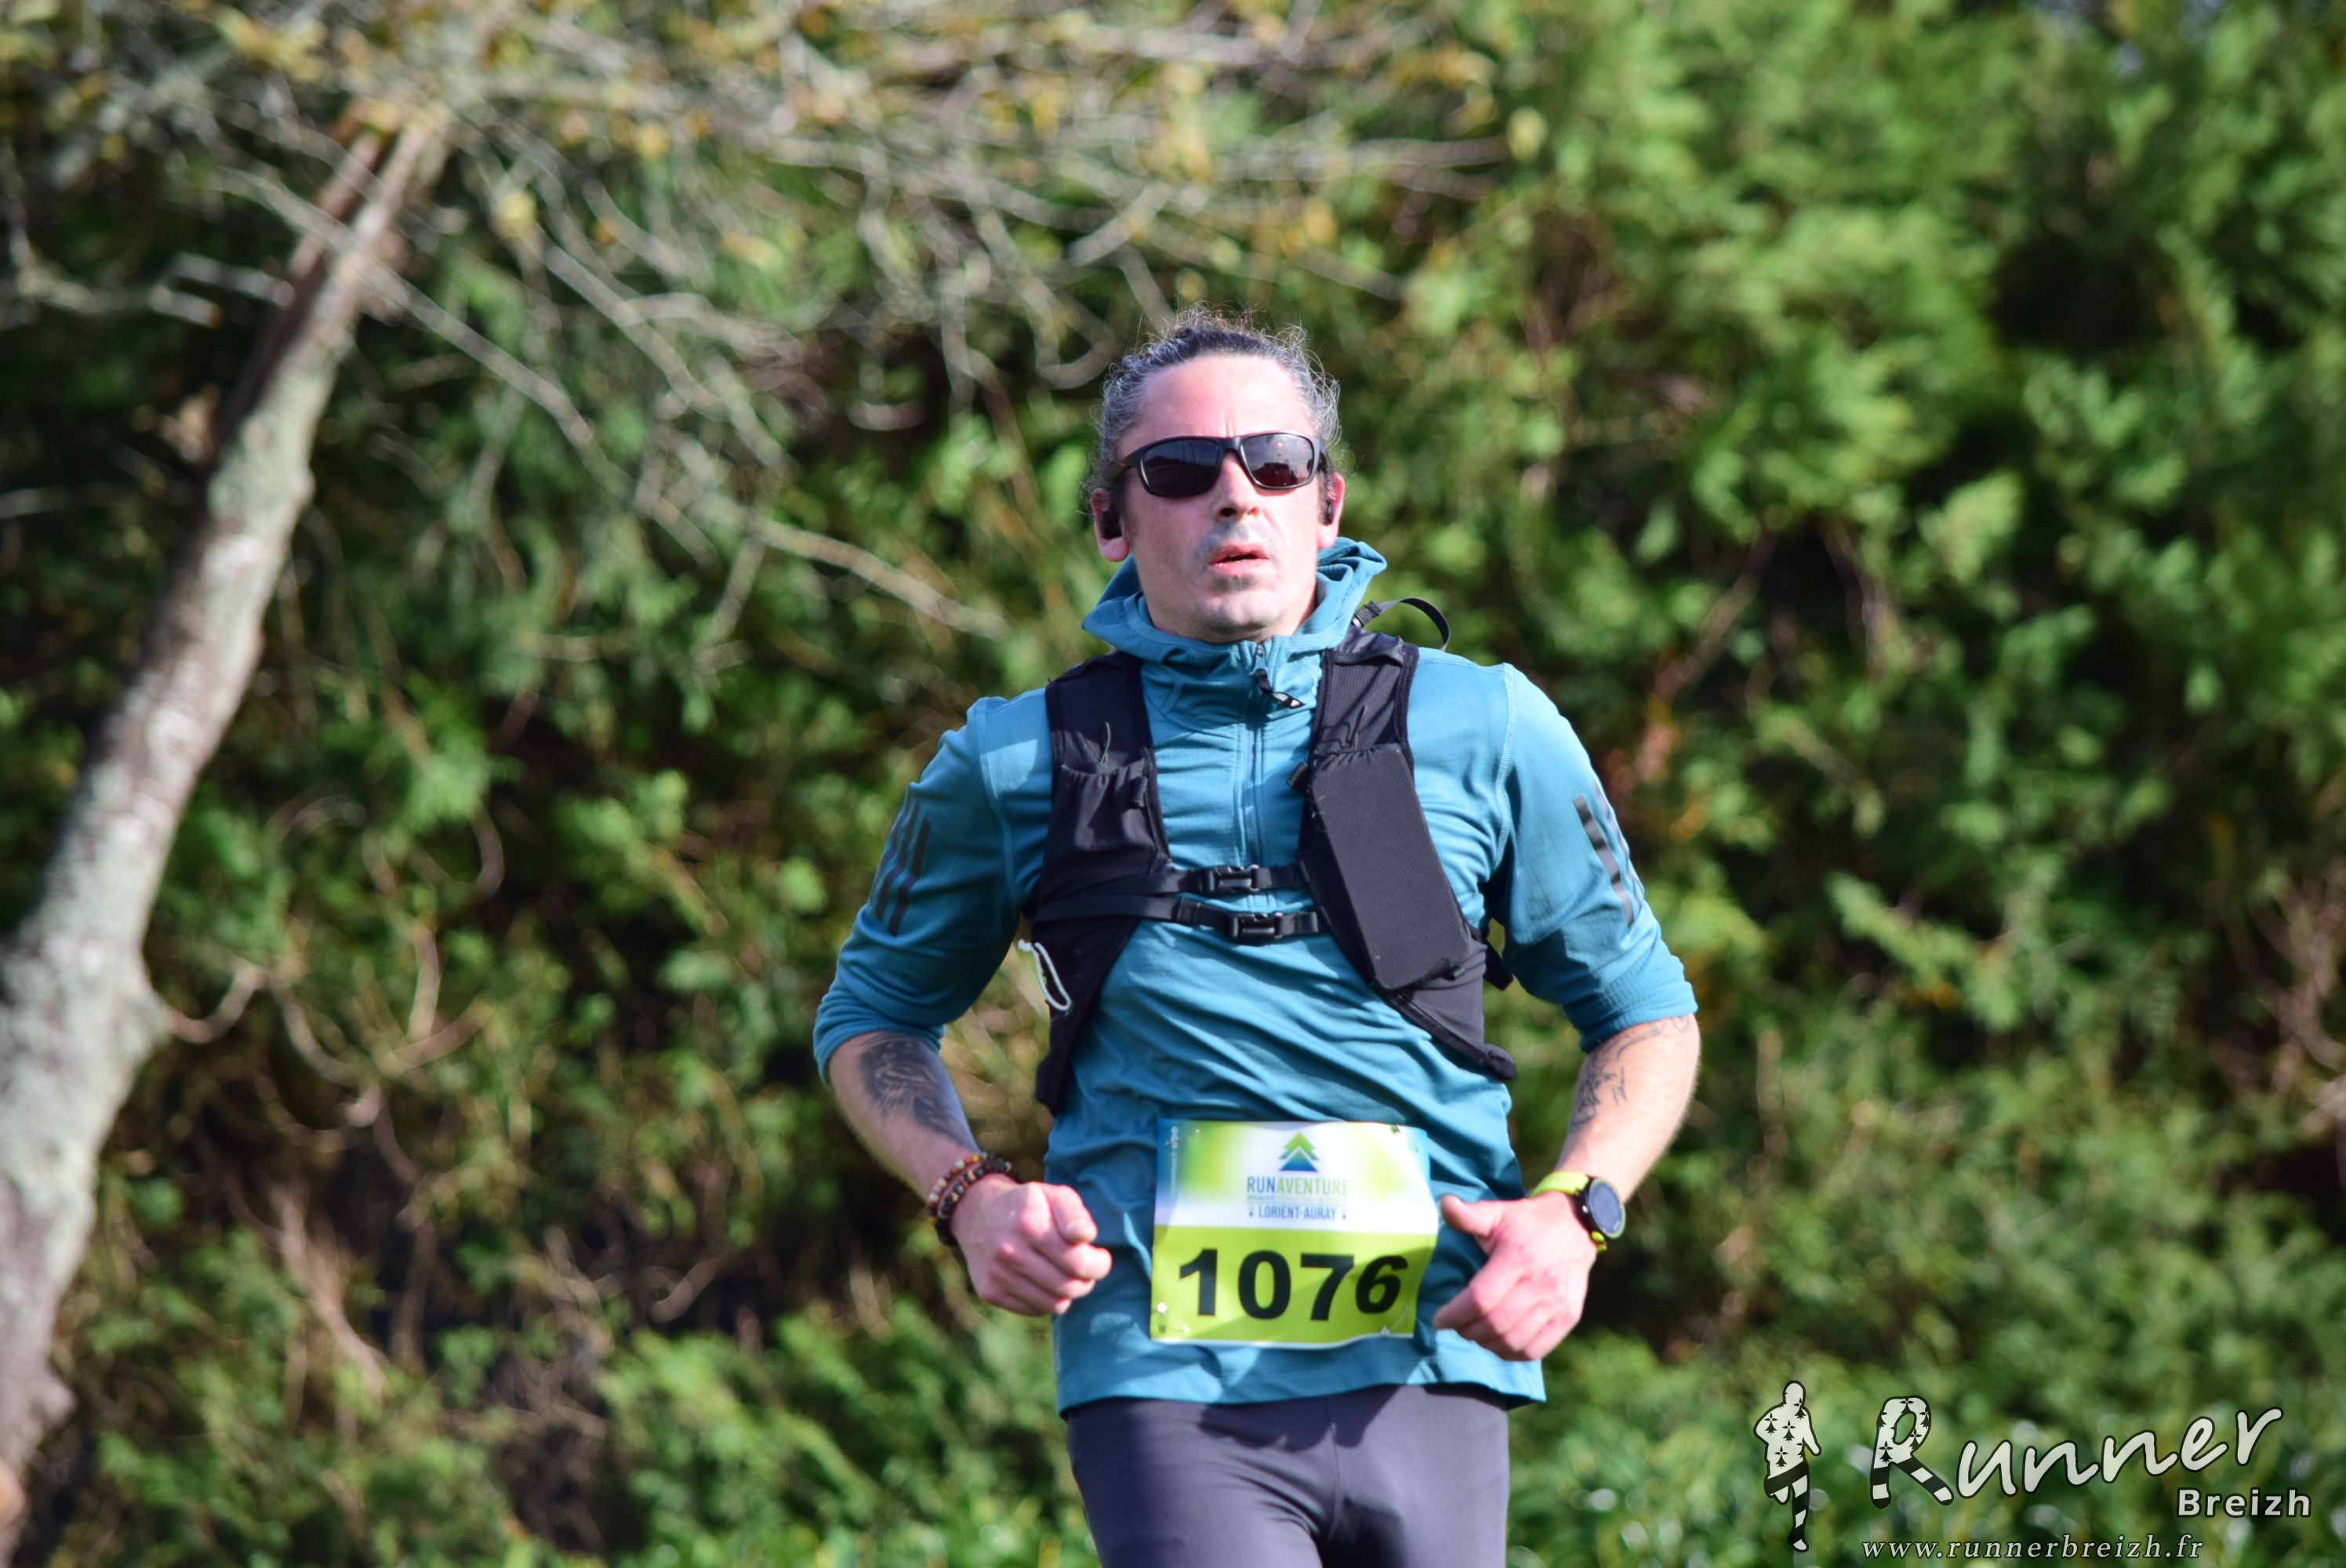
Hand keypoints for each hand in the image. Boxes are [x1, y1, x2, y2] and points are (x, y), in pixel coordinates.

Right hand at [949, 1175, 1113, 1316]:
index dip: (1099, 1264)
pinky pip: (1035, 1310)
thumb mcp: (1054, 1194)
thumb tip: (1087, 1236)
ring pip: (1055, 1304)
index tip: (1100, 1257)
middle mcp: (1010, 1252)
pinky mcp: (991, 1292)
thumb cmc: (1028, 1204)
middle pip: (1069, 1287)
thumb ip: (1075, 1213)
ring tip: (1067, 1274)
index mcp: (1030, 1224)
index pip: (1079, 1263)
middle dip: (1087, 1280)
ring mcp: (998, 1275)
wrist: (977, 1214)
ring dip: (1068, 1292)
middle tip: (1086, 1268)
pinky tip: (1043, 1280)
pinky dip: (1046, 1299)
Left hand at [1430, 1191, 1595, 1359]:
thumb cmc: (1530, 1222)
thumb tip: (1443, 1203)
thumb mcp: (1498, 1212)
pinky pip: (1536, 1349)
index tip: (1439, 1319)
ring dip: (1487, 1344)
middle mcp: (1540, 1284)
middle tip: (1456, 1326)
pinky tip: (1499, 1343)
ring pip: (1514, 1341)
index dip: (1455, 1314)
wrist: (1578, 1225)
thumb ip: (1468, 1215)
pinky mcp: (1569, 1317)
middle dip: (1467, 1330)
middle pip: (1495, 1324)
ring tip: (1475, 1333)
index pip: (1480, 1298)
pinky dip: (1512, 1353)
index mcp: (1518, 1258)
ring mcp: (1557, 1304)